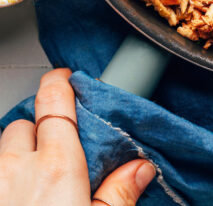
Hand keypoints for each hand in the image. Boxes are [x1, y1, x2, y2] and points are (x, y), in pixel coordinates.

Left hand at [0, 68, 155, 205]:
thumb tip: (140, 168)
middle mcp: (16, 167)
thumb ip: (118, 194)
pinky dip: (4, 179)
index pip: (54, 98)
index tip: (65, 78)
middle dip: (39, 136)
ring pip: (3, 151)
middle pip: (24, 126)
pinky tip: (16, 197)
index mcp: (57, 167)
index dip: (59, 82)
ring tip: (32, 187)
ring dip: (16, 161)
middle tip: (54, 161)